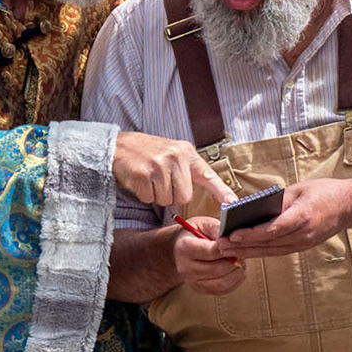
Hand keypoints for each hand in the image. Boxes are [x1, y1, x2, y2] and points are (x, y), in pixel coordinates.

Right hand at [113, 132, 236, 211]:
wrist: (118, 147)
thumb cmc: (147, 154)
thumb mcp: (172, 153)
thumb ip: (187, 169)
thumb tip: (199, 194)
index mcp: (186, 152)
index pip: (208, 174)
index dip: (221, 191)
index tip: (233, 203)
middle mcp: (175, 157)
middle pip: (184, 197)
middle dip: (172, 195)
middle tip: (160, 181)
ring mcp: (159, 165)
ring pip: (167, 200)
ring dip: (156, 195)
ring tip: (149, 179)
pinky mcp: (143, 175)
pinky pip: (150, 199)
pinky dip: (144, 195)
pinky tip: (140, 180)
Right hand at [172, 218, 245, 294]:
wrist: (178, 249)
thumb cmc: (193, 234)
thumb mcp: (202, 223)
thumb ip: (216, 228)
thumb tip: (231, 237)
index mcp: (184, 248)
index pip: (210, 251)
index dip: (228, 247)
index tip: (238, 242)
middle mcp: (185, 267)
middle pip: (217, 269)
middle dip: (234, 261)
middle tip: (242, 253)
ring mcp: (192, 281)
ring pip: (221, 282)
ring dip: (236, 273)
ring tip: (241, 262)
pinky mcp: (200, 289)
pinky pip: (222, 290)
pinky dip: (234, 282)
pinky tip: (237, 271)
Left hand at [218, 178, 351, 258]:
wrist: (350, 206)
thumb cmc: (326, 192)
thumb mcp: (299, 189)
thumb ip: (278, 200)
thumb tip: (254, 208)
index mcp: (302, 217)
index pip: (272, 229)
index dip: (251, 235)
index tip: (233, 235)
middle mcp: (303, 234)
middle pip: (268, 244)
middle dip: (243, 247)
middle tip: (221, 247)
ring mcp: (304, 243)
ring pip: (272, 251)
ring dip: (249, 252)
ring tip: (228, 252)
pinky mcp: (304, 246)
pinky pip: (279, 251)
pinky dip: (262, 251)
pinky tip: (247, 251)